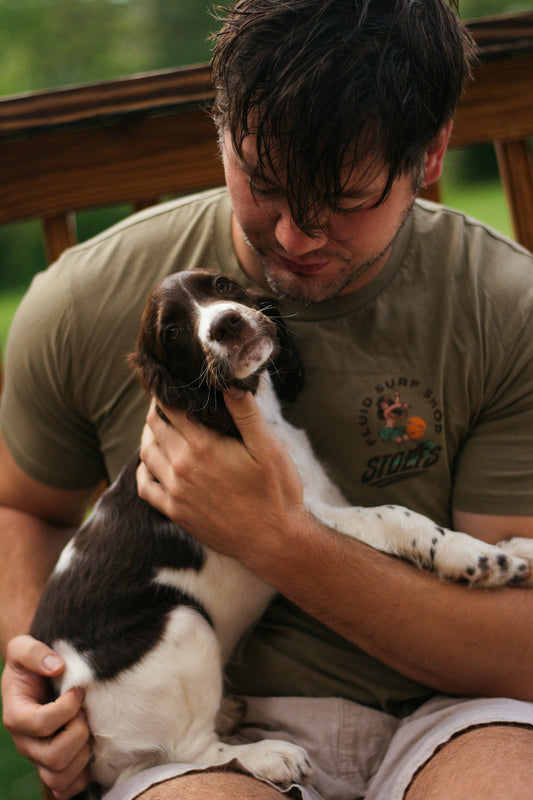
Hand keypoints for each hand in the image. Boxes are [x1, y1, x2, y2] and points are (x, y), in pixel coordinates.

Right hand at [2, 635, 90, 799]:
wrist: (36, 674)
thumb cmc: (31, 662)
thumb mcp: (23, 646)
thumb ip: (34, 652)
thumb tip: (56, 666)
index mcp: (16, 716)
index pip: (41, 724)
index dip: (66, 708)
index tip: (78, 690)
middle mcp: (25, 742)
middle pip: (54, 756)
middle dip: (78, 732)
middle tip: (85, 713)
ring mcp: (38, 757)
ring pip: (59, 777)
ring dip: (82, 755)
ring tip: (87, 730)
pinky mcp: (52, 766)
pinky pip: (65, 789)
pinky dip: (81, 776)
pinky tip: (89, 751)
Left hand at [137, 389, 305, 566]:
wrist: (273, 541)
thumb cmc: (275, 491)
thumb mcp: (267, 447)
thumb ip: (246, 413)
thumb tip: (228, 382)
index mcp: (203, 445)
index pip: (171, 409)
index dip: (167, 393)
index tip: (169, 384)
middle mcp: (182, 466)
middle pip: (155, 428)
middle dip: (156, 411)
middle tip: (164, 401)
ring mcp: (175, 491)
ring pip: (146, 453)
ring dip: (148, 435)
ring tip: (157, 427)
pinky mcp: (175, 512)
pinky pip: (145, 487)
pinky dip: (144, 469)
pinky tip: (151, 463)